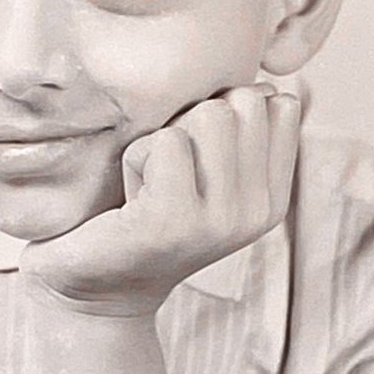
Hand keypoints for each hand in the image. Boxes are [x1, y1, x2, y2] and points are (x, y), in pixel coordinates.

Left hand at [20, 83, 300, 318]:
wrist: (91, 291)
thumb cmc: (139, 215)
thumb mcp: (204, 173)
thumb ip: (238, 131)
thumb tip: (269, 82)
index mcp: (272, 198)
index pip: (282, 105)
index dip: (226, 107)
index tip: (196, 155)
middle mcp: (257, 212)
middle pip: (245, 101)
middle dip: (194, 118)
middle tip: (166, 169)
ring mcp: (221, 220)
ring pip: (209, 115)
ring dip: (163, 138)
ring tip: (148, 182)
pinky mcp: (175, 220)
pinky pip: (166, 140)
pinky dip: (136, 158)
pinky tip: (130, 198)